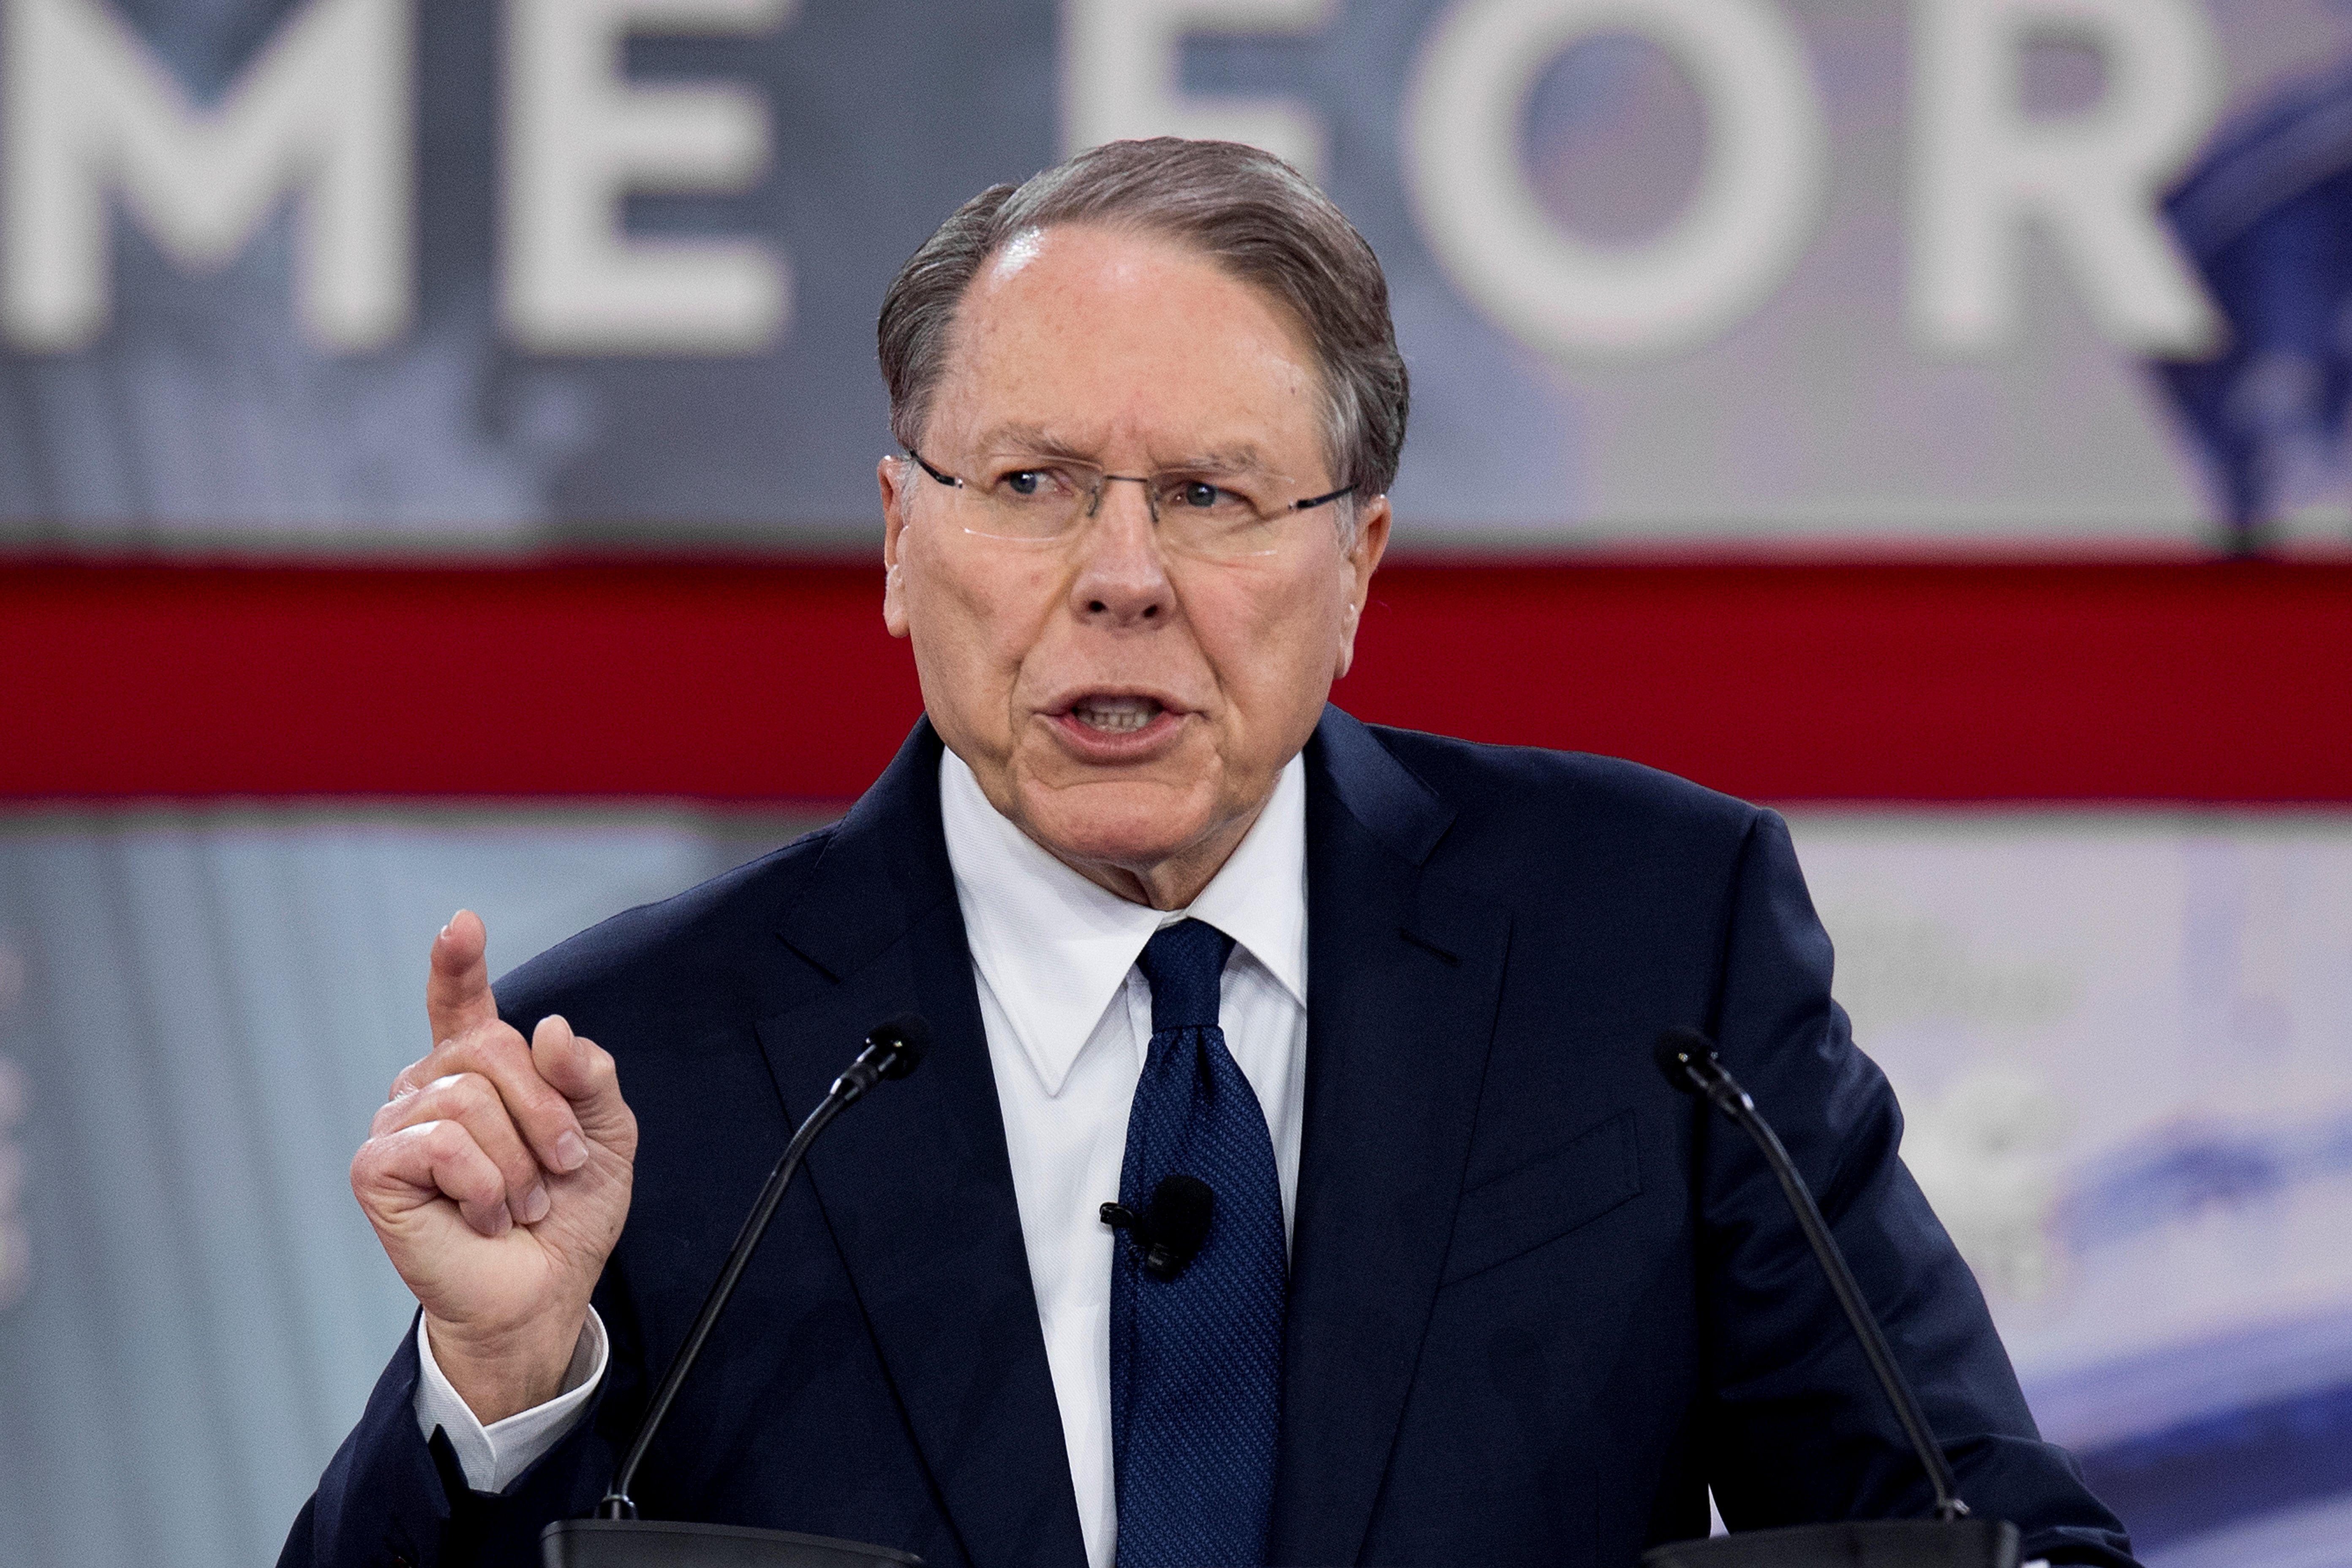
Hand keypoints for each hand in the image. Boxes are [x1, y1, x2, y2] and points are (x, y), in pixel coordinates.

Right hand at [351, 911, 637, 1423]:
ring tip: (520, 1204)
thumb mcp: (605, 1134)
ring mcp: (396, 1125)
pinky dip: (482, 1185)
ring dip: (518, 1163)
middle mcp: (430, 1087)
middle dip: (545, 1113)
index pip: (460, 1003)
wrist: (544, 1290)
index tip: (462, 924)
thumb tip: (548, 1029)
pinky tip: (483, 1216)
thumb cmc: (567, 1213)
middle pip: (492, 1050)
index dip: (458, 963)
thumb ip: (588, 1075)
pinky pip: (441, 1143)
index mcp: (480, 1070)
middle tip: (561, 1170)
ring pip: (469, 1099)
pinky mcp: (375, 1168)